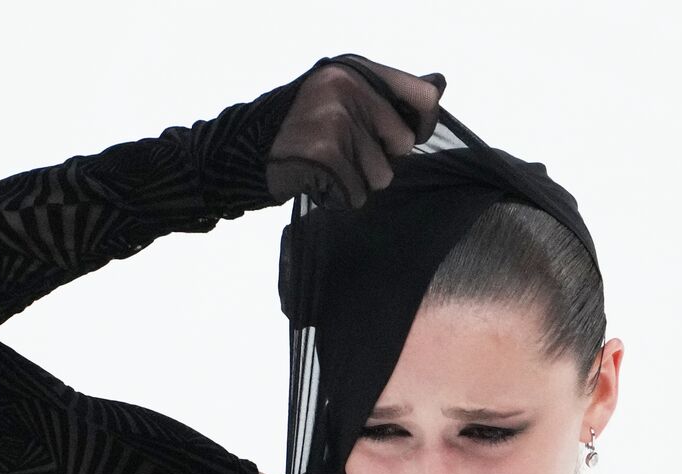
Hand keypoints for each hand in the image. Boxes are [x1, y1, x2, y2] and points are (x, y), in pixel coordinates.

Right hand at [267, 54, 446, 209]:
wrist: (242, 152)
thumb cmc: (297, 127)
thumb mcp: (340, 94)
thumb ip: (387, 94)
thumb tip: (439, 84)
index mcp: (355, 70)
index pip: (423, 96)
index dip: (422, 124)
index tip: (401, 140)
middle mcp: (348, 88)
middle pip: (403, 144)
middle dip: (380, 159)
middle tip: (346, 153)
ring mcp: (335, 120)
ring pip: (382, 174)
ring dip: (360, 181)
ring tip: (330, 167)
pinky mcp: (325, 153)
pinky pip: (358, 192)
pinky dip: (342, 196)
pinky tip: (320, 180)